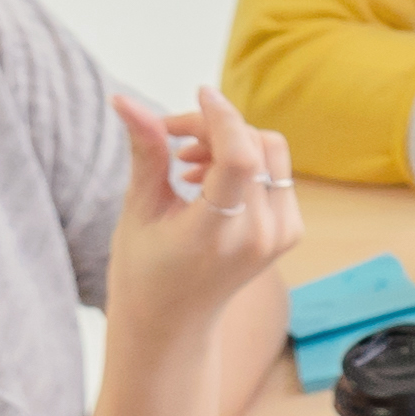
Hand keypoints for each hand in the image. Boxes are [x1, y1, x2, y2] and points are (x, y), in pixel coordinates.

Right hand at [103, 87, 295, 335]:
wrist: (173, 322)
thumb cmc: (144, 268)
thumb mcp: (139, 209)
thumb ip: (146, 151)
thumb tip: (124, 99)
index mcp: (216, 233)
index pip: (240, 158)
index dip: (222, 117)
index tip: (198, 93)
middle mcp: (259, 235)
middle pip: (256, 145)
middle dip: (215, 127)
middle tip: (171, 137)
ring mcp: (281, 235)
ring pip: (273, 152)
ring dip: (232, 141)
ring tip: (185, 162)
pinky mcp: (290, 232)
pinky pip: (278, 172)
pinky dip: (247, 161)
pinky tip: (206, 178)